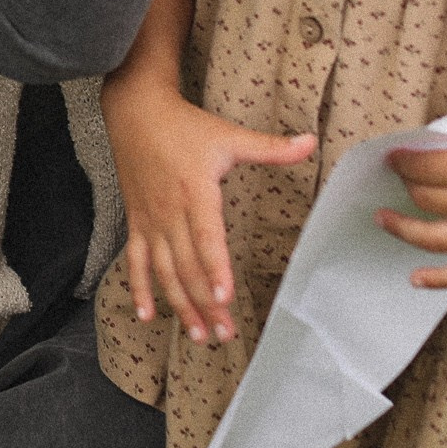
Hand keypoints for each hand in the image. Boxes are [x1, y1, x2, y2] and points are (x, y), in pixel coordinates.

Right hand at [102, 77, 313, 344]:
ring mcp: (150, 220)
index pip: (206, 237)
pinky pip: (135, 261)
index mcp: (195, 191)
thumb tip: (311, 142)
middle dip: (204, 303)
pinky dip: (139, 289)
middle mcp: (169, 212)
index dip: (214, 268)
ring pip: (164, 271)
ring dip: (179, 305)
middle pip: (187, 265)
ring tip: (197, 335)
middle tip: (224, 333)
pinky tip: (147, 316)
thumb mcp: (229, 135)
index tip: (223, 297)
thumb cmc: (185, 126)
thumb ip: (270, 147)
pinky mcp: (136, 223)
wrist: (135, 112)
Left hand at [380, 78, 446, 288]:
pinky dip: (440, 280)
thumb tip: (423, 148)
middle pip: (428, 200)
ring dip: (404, 229)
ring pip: (436, 240)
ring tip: (382, 218)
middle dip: (406, 185)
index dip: (402, 160)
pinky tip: (414, 279)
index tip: (391, 155)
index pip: (425, 169)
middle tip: (396, 176)